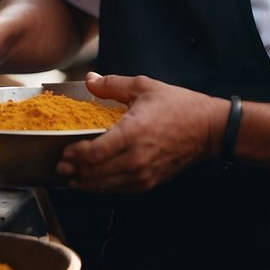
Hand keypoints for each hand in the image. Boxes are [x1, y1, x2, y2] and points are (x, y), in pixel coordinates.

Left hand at [57, 72, 226, 193]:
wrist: (209, 129)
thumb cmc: (179, 106)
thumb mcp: (144, 87)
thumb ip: (113, 84)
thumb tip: (90, 80)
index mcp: (132, 133)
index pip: (93, 154)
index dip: (74, 155)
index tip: (64, 151)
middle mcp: (135, 159)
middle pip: (94, 174)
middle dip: (74, 172)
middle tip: (61, 167)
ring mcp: (143, 174)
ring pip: (104, 187)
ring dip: (85, 183)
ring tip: (72, 177)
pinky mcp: (149, 183)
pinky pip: (119, 190)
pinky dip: (103, 187)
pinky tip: (94, 181)